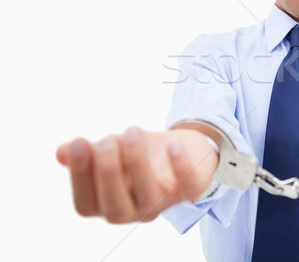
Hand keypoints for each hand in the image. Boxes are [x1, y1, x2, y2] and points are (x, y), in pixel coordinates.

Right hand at [56, 126, 217, 223]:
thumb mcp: (115, 149)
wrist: (184, 147)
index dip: (80, 177)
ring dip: (138, 164)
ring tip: (132, 131)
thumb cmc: (142, 151)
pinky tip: (172, 145)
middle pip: (117, 209)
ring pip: (150, 198)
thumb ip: (90, 153)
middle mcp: (137, 210)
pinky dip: (182, 168)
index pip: (87, 204)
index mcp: (110, 204)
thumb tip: (62, 152)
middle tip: (108, 139)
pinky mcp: (192, 190)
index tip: (78, 142)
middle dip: (108, 173)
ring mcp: (165, 202)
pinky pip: (191, 189)